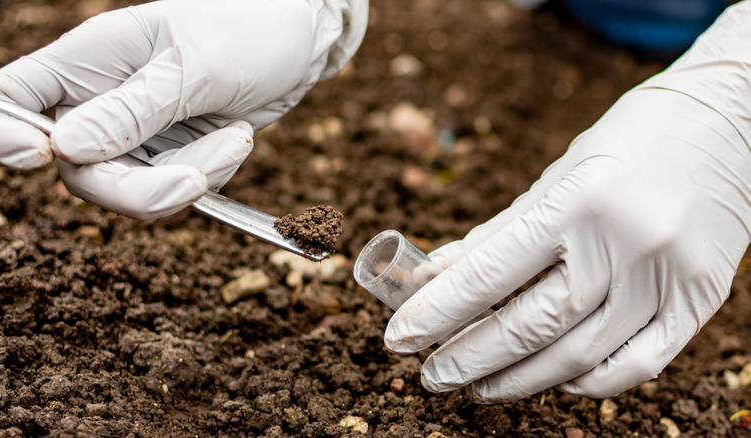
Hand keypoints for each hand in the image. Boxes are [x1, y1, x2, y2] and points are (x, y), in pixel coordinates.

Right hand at [0, 0, 365, 218]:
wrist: (296, 41)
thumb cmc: (243, 30)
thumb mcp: (190, 69)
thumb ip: (131, 112)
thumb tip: (65, 150)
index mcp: (87, 60)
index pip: (11, 98)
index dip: (6, 134)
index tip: (39, 159)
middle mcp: (102, 100)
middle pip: (81, 170)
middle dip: (138, 188)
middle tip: (193, 182)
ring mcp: (137, 132)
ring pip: (133, 190)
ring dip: (190, 176)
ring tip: (235, 138)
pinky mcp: (171, 153)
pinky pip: (175, 188)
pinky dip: (211, 173)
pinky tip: (236, 137)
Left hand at [384, 2, 750, 401]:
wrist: (731, 121)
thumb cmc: (630, 141)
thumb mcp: (557, 176)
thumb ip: (498, 233)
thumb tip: (436, 276)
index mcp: (577, 201)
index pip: (489, 274)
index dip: (436, 313)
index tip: (398, 339)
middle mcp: (623, 243)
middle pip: (530, 327)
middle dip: (468, 359)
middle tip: (431, 376)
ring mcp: (667, 278)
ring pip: (578, 357)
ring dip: (518, 380)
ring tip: (477, 386)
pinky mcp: (699, 301)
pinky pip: (637, 365)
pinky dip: (587, 383)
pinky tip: (551, 381)